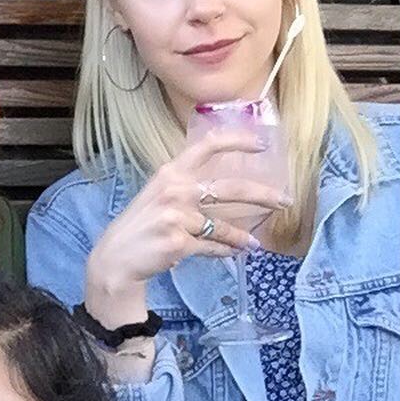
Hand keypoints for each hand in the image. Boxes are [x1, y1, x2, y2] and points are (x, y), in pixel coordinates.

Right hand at [84, 129, 292, 327]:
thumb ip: (186, 187)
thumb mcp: (157, 197)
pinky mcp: (179, 242)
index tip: (261, 145)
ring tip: (254, 244)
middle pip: (231, 188)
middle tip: (284, 200)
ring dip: (242, 237)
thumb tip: (224, 188)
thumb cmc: (139, 228)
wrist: (115, 259)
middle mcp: (175, 190)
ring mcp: (177, 217)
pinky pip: (212, 247)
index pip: (207, 146)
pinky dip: (224, 251)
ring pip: (222, 226)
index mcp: (170, 174)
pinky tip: (232, 254)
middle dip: (263, 195)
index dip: (237, 141)